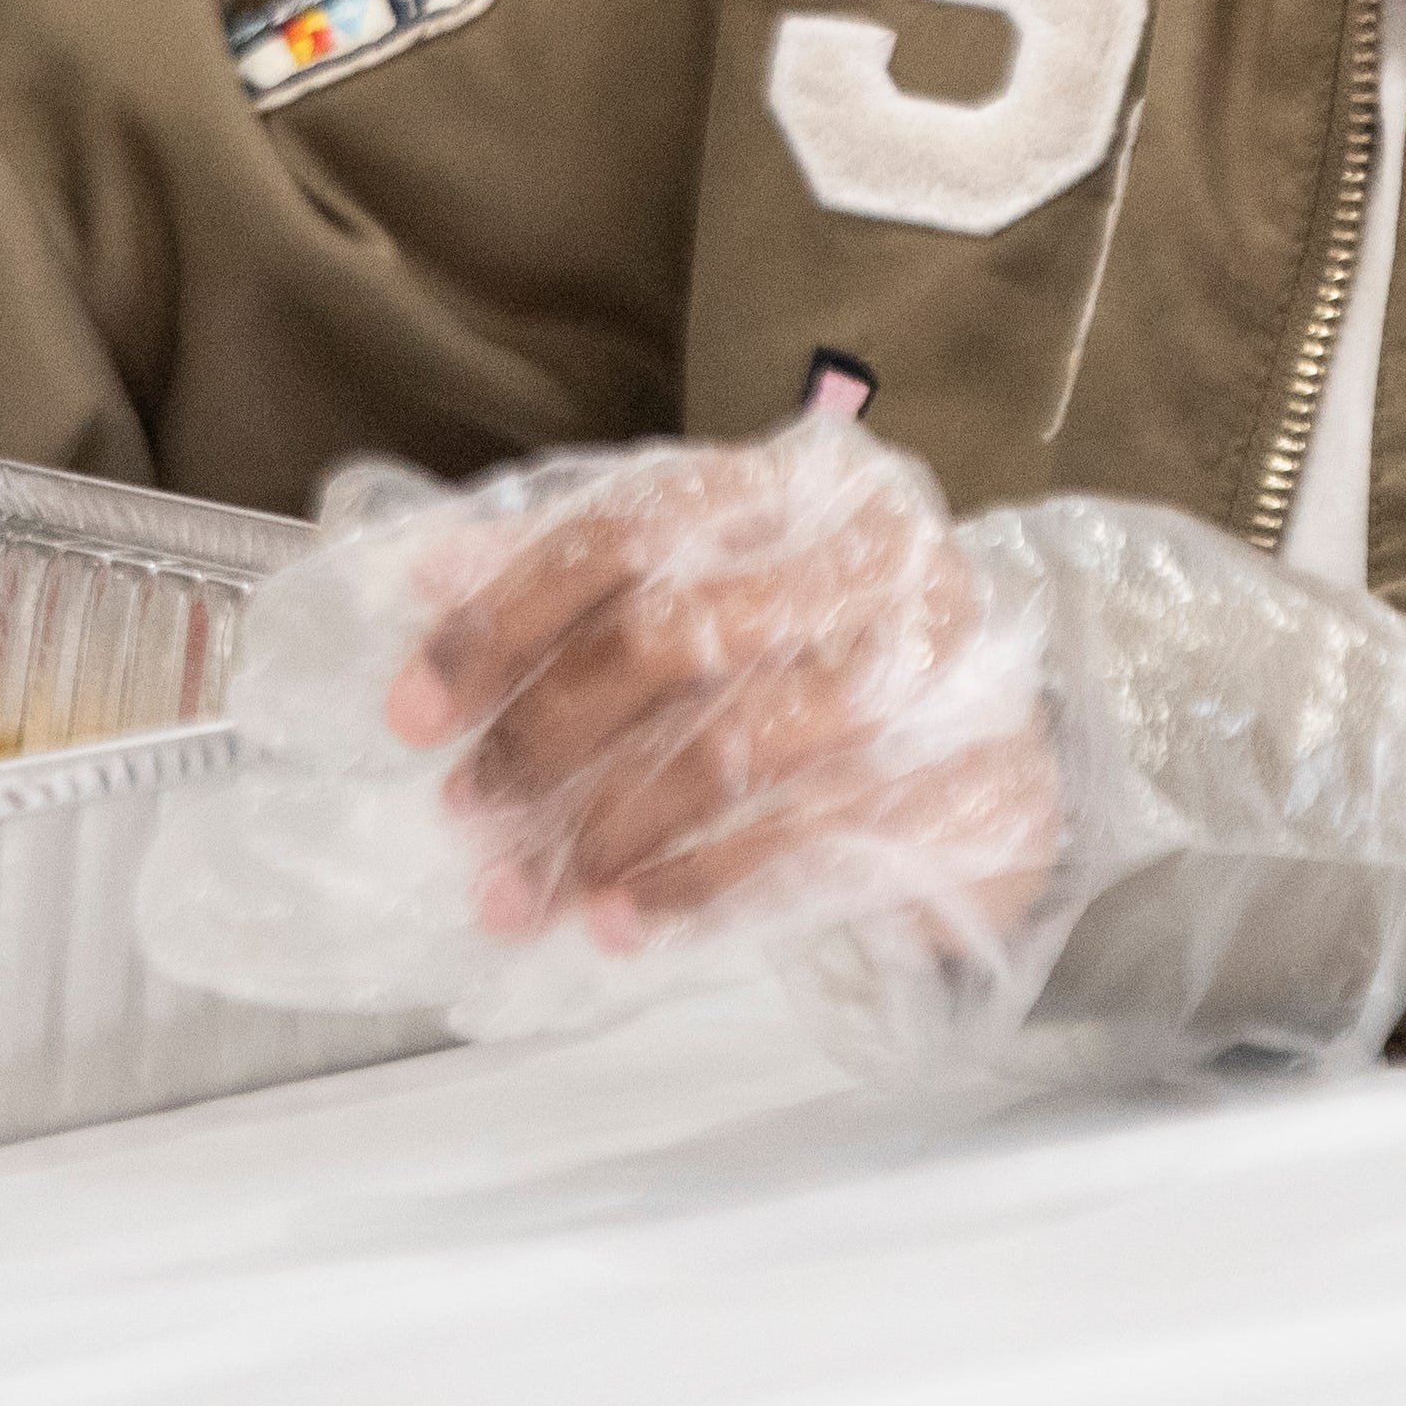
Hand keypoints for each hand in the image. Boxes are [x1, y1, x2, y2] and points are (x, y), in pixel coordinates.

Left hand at [382, 422, 1059, 959]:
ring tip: (522, 893)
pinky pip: (807, 842)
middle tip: (463, 812)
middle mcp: (879, 556)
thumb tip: (422, 571)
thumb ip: (578, 571)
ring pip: (735, 747)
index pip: (627, 528)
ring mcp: (941, 666)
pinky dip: (696, 889)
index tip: (412, 708)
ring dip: (606, 829)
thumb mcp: (708, 586)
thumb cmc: (821, 652)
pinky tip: (620, 921)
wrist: (993, 740)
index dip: (506, 615)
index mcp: (802, 483)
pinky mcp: (973, 780)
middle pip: (675, 637)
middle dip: (544, 736)